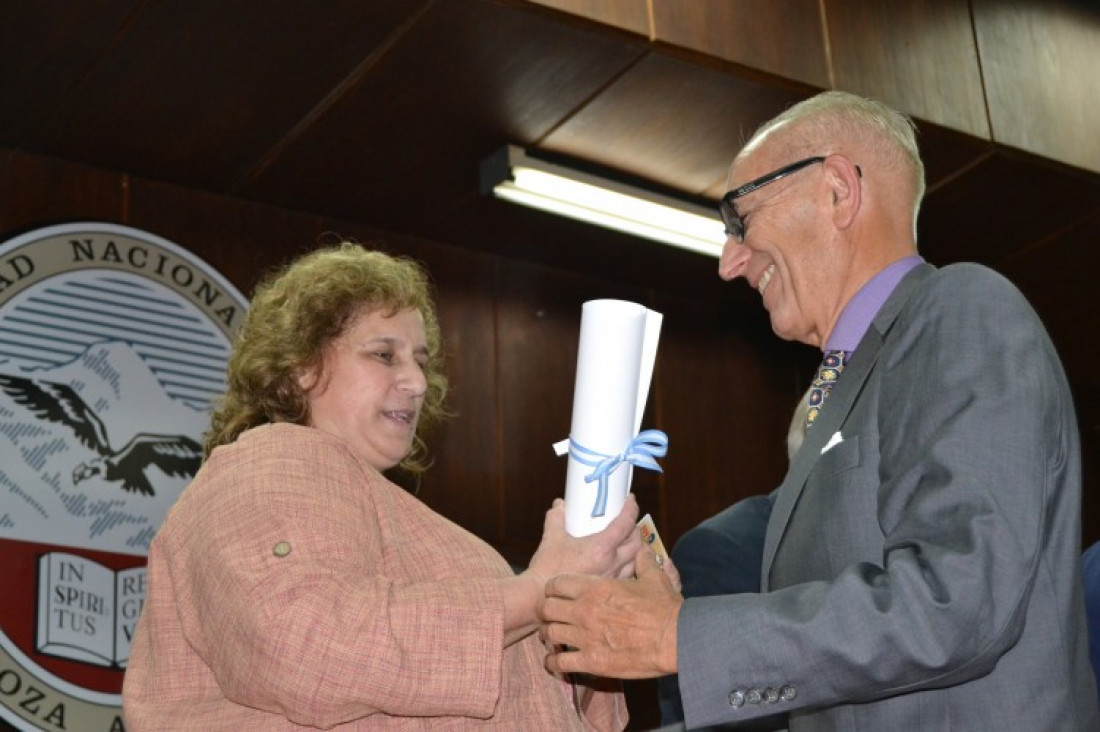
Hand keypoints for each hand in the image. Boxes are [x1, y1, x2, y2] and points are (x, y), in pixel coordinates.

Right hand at [526, 495, 642, 585]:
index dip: (631, 508)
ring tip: (626, 543)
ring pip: (636, 561)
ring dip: (634, 549)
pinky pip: (627, 575)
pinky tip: (619, 563)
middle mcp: (612, 563)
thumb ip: (556, 517)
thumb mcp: (551, 537)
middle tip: (628, 523)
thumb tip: (560, 505)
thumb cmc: (547, 567)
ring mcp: (612, 578)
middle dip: (635, 530)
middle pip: (637, 542)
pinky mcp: (609, 591)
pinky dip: (628, 565)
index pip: (625, 523)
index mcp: (602, 547)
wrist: (540, 597)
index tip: (630, 500)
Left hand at [538, 547, 682, 678]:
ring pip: (550, 633)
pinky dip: (553, 663)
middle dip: (546, 610)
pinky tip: (554, 661)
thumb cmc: (665, 608)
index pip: (558, 583)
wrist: (676, 639)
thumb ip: (644, 562)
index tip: (555, 592)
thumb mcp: (655, 578)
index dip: (553, 587)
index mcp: (596, 588)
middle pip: (547, 608)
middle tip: (550, 614)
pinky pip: (559, 662)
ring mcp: (586, 637)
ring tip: (552, 636)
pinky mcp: (592, 661)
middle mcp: (585, 611)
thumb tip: (644, 549)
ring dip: (549, 635)